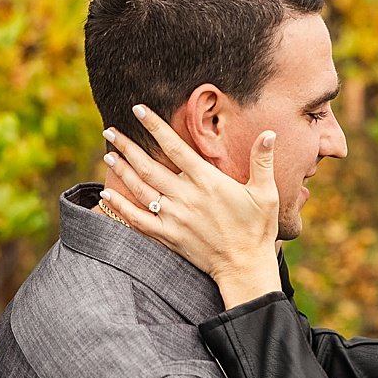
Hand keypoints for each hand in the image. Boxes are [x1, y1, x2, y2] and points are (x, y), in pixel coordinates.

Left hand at [99, 105, 280, 293]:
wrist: (245, 267)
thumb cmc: (258, 230)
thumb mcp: (266, 194)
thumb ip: (262, 162)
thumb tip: (269, 133)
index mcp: (207, 181)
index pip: (175, 147)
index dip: (155, 127)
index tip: (138, 110)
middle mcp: (186, 197)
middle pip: (149, 166)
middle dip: (127, 146)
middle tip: (110, 131)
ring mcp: (174, 217)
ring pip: (140, 189)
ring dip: (122, 170)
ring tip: (109, 155)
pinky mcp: (168, 236)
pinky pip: (138, 219)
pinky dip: (121, 206)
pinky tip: (107, 194)